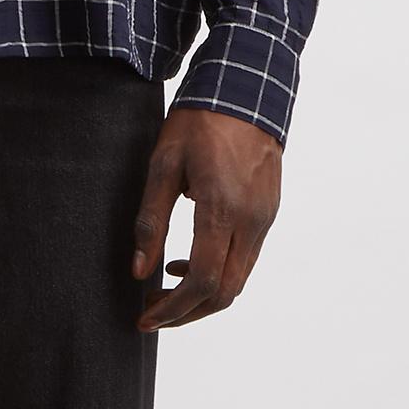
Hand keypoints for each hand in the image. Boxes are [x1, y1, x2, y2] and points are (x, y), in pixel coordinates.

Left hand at [130, 108, 281, 329]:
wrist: (246, 90)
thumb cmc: (199, 123)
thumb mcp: (163, 165)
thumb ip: (151, 221)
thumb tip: (139, 272)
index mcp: (222, 211)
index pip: (202, 283)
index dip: (172, 309)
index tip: (145, 318)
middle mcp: (251, 222)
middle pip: (225, 293)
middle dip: (187, 313)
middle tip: (152, 312)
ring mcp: (264, 218)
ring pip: (239, 280)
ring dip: (202, 295)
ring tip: (164, 289)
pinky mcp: (268, 212)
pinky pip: (246, 258)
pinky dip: (218, 273)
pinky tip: (186, 260)